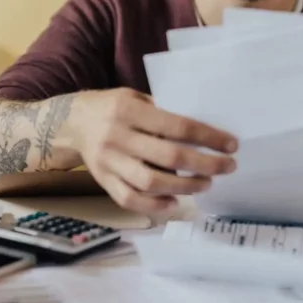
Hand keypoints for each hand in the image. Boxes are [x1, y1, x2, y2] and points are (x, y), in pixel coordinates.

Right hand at [69, 88, 237, 212]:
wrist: (71, 122)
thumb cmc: (113, 107)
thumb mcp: (136, 97)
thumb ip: (163, 111)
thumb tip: (204, 129)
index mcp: (129, 111)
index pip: (176, 127)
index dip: (208, 137)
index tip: (231, 145)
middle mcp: (118, 137)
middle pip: (168, 157)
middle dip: (204, 165)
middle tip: (227, 167)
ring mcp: (109, 162)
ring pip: (151, 183)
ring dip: (184, 187)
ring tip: (205, 184)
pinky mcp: (103, 181)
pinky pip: (130, 199)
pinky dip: (155, 205)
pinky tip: (174, 202)